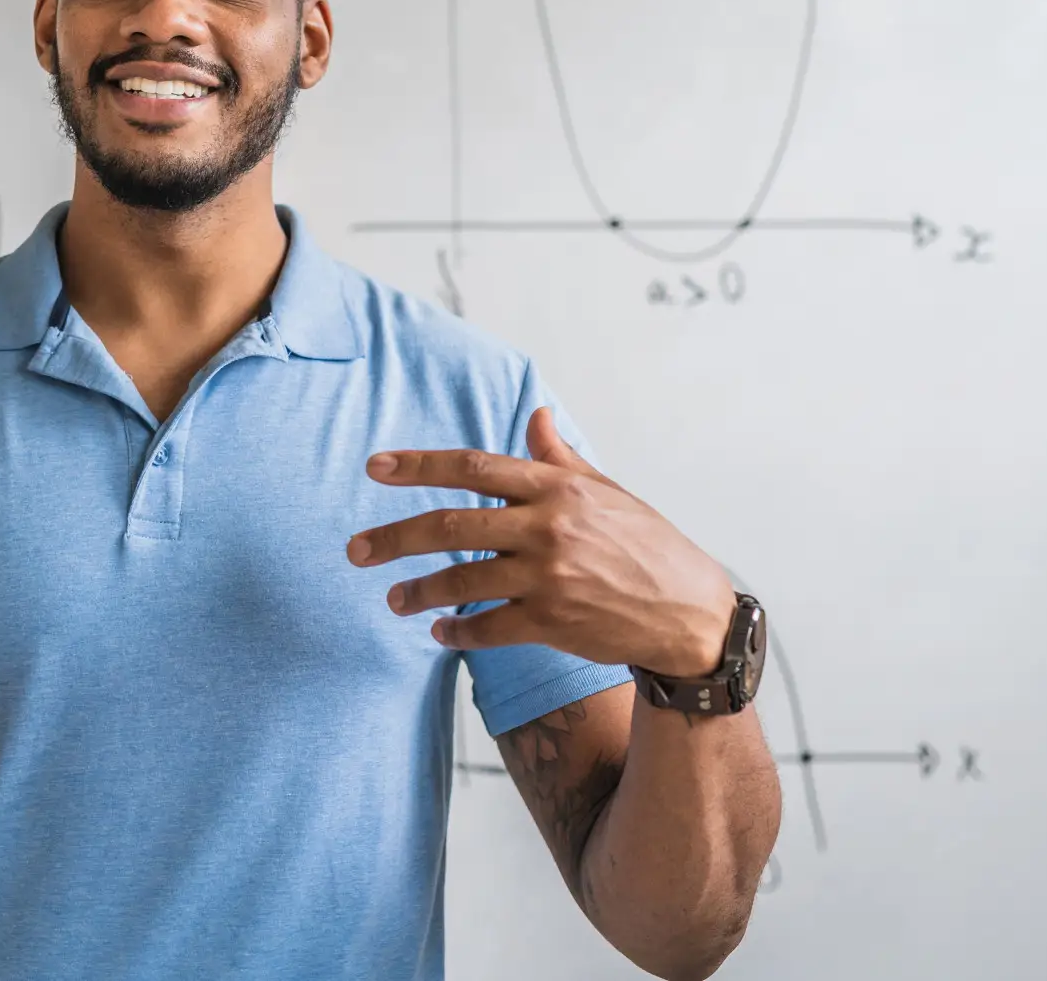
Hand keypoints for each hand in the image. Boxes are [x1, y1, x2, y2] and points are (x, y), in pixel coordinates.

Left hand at [345, 407, 734, 676]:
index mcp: (556, 487)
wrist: (690, 612)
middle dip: (394, 537)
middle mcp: (547, 527)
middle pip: (451, 524)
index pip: (473, 467)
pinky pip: (487, 627)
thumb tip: (535, 415)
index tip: (375, 468)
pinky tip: (440, 631)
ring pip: (461, 580)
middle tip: (356, 550)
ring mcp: (548, 576)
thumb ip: (560, 457)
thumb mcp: (606, 491)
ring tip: (392, 599)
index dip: (419, 466)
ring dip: (417, 590)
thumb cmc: (645, 544)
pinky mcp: (552, 621)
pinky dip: (457, 631)